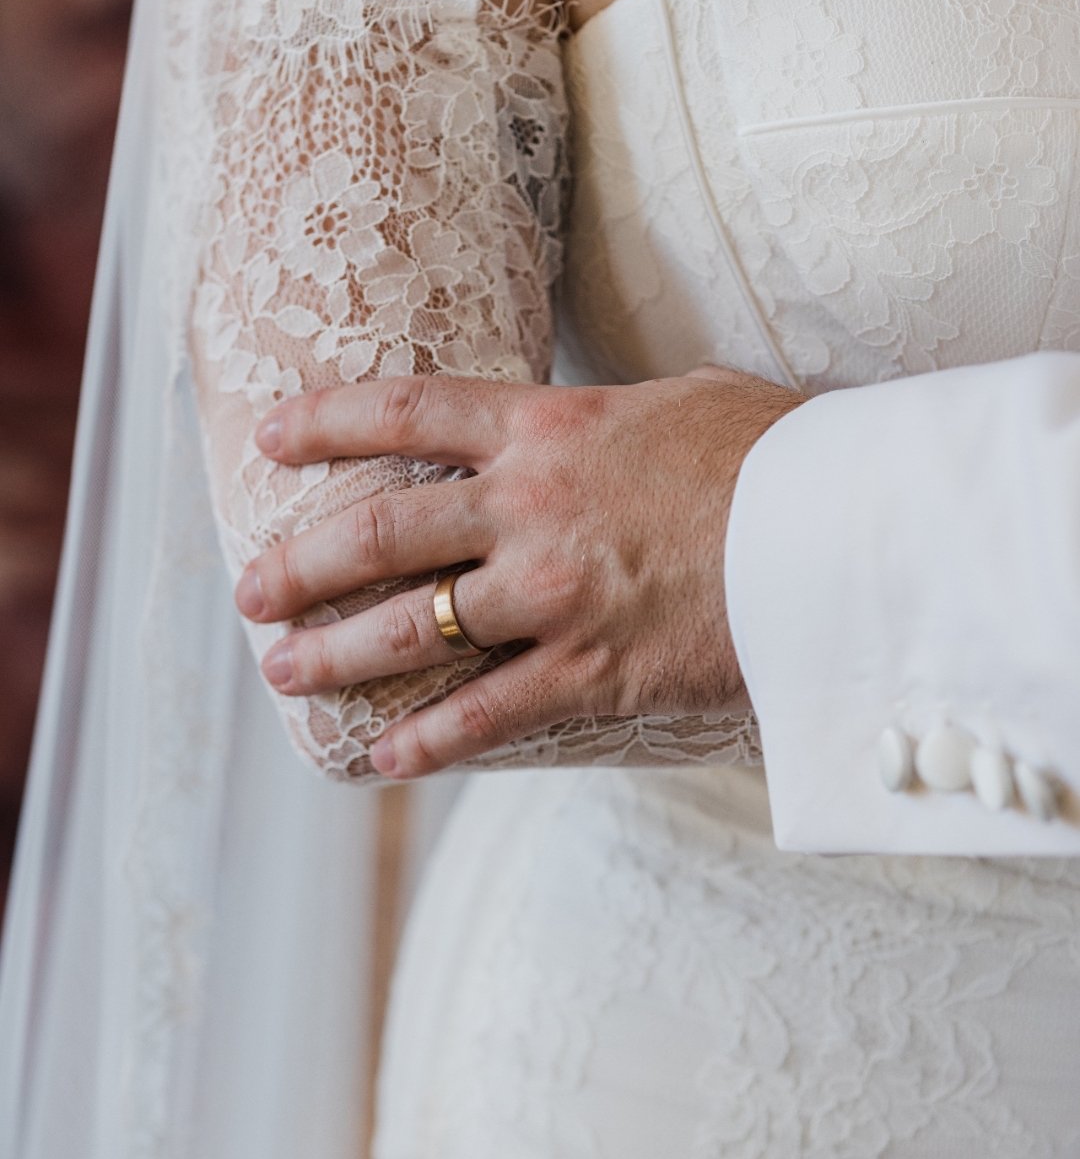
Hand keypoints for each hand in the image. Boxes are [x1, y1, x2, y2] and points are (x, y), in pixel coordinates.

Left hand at [235, 368, 805, 777]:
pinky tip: (382, 757)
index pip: (407, 410)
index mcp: (547, 430)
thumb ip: (614, 413)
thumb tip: (595, 420)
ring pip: (412, 627)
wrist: (840, 532)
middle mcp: (528, 508)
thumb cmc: (775, 456)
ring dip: (335, 653)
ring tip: (285, 671)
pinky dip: (426, 739)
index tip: (268, 438)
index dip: (325, 421)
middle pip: (380, 532)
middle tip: (252, 592)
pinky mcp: (589, 669)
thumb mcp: (685, 401)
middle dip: (300, 564)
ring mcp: (552, 593)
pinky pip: (485, 712)